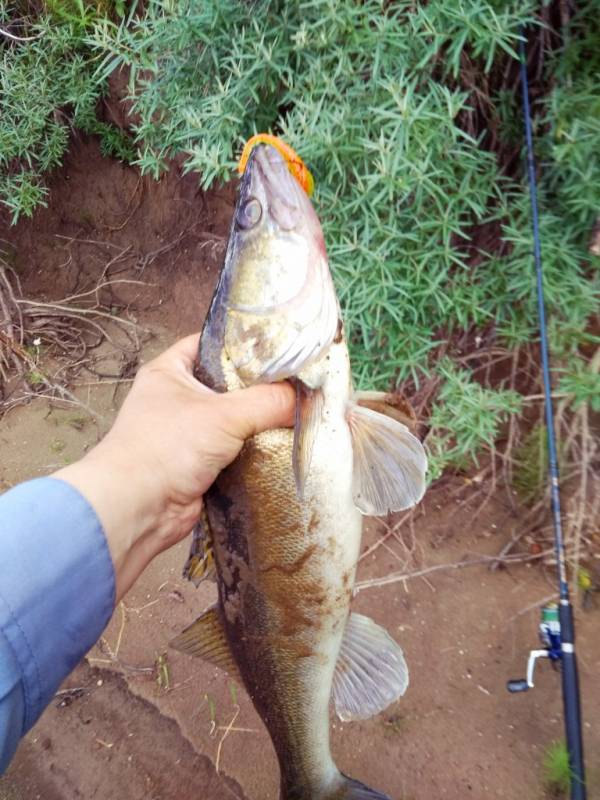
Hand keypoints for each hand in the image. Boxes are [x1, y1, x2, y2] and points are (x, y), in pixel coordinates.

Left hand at [54, 334, 294, 600]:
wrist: (137, 508)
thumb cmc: (166, 448)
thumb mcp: (223, 415)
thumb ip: (268, 402)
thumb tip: (307, 399)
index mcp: (170, 372)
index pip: (210, 344)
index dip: (242, 343)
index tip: (279, 346)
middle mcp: (177, 399)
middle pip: (228, 384)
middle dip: (259, 387)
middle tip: (296, 383)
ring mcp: (187, 434)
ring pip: (234, 420)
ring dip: (258, 423)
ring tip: (296, 413)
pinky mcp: (198, 465)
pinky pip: (234, 451)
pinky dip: (253, 451)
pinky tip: (281, 446)